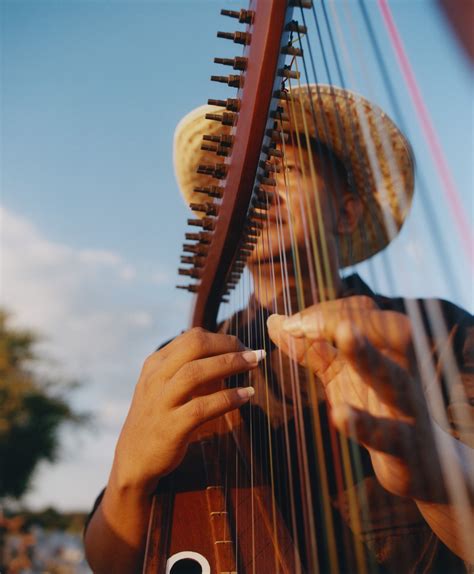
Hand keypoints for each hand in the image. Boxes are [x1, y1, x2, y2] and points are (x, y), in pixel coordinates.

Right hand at [112, 328, 263, 494]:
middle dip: (228, 345)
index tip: (243, 346)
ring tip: (254, 365)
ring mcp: (161, 402)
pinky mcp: (170, 427)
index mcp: (156, 363)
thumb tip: (229, 353)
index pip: (192, 337)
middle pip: (194, 346)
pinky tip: (246, 395)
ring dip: (230, 364)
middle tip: (254, 353)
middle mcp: (156, 378)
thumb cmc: (159, 417)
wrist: (135, 458)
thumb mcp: (165, 385)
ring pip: (196, 372)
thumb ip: (188, 367)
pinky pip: (202, 408)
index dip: (222, 338)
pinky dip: (227, 398)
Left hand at [267, 296, 448, 502]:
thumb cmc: (378, 406)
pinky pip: (391, 434)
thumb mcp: (342, 374)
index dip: (327, 312)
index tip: (292, 323)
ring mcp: (409, 408)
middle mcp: (405, 370)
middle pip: (390, 330)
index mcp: (390, 350)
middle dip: (345, 319)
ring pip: (394, 376)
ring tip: (344, 333)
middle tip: (300, 325)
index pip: (365, 313)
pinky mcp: (407, 448)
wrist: (422, 463)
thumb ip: (311, 349)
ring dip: (368, 354)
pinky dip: (366, 423)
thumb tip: (274, 321)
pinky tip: (339, 413)